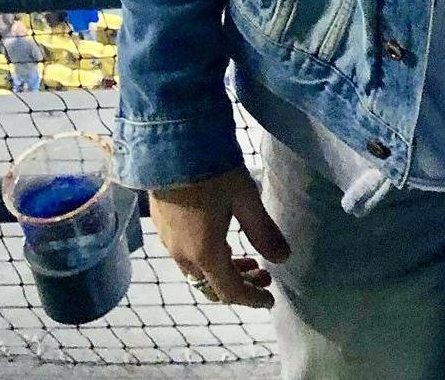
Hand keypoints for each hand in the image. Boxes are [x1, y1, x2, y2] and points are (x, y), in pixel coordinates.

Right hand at [148, 166, 289, 308]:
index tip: (270, 299)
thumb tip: (284, 258)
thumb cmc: (212, 170)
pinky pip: (185, 256)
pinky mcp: (161, 226)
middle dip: (240, 285)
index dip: (252, 299)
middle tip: (264, 273)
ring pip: (198, 271)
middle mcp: (182, 255)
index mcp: (204, 253)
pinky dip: (207, 258)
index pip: (230, 291)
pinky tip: (221, 238)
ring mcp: (168, 242)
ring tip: (247, 256)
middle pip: (212, 285)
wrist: (169, 145)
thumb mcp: (245, 198)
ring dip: (223, 270)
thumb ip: (264, 231)